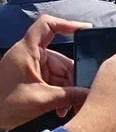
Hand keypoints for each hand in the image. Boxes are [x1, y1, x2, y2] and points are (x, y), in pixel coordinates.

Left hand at [0, 15, 90, 129]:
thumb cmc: (5, 105)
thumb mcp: (42, 100)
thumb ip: (70, 96)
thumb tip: (92, 93)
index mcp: (27, 51)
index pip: (47, 26)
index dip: (67, 24)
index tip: (85, 30)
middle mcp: (30, 55)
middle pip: (62, 59)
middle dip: (74, 79)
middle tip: (81, 97)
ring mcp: (32, 67)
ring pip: (61, 73)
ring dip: (68, 91)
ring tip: (70, 107)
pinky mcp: (33, 78)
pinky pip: (55, 82)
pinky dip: (61, 94)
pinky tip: (62, 108)